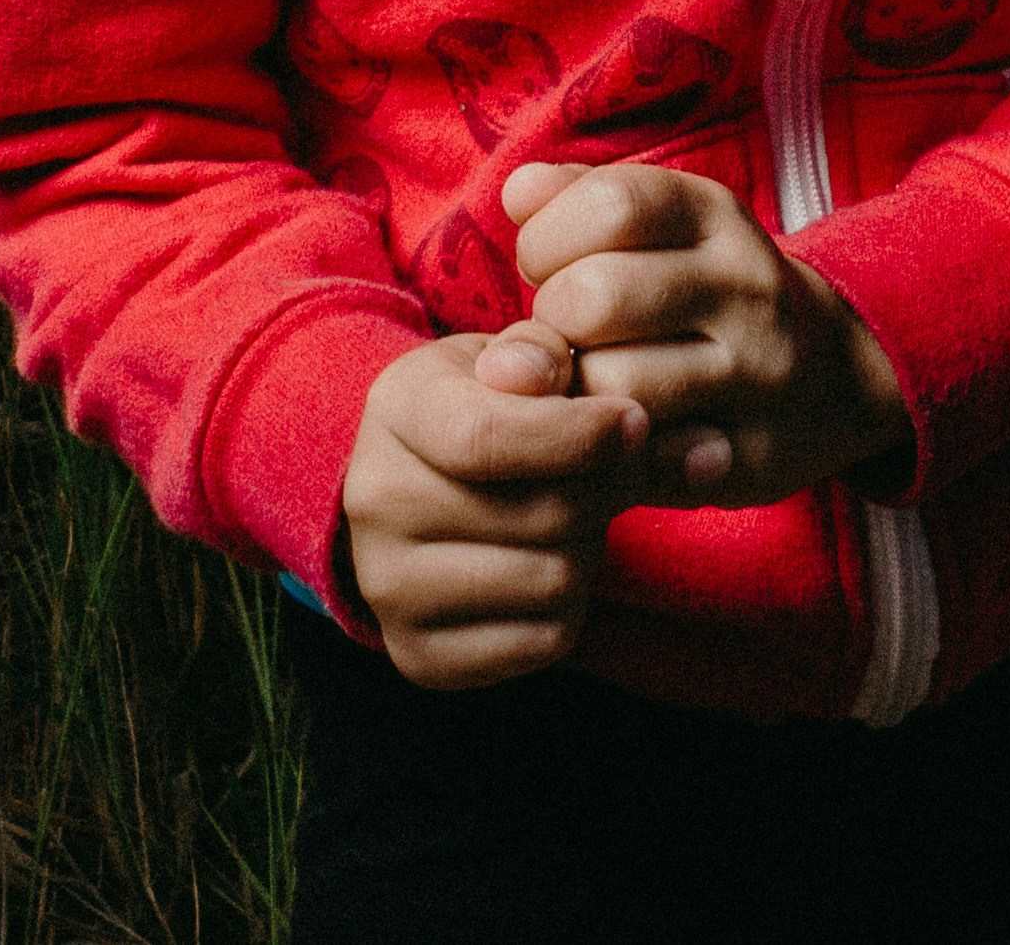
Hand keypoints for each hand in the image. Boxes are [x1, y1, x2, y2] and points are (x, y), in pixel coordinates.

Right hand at [335, 334, 648, 687]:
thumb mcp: (507, 358)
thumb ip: (542, 355)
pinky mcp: (419, 655)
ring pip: (552, 582)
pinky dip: (569, 609)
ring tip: (569, 520)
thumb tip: (563, 388)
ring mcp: (389, 587)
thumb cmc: (483, 407)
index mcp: (396, 412)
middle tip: (607, 473)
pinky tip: (545, 566)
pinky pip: (543, 642)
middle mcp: (376, 503)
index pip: (490, 438)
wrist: (415, 485)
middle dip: (603, 490)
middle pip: (543, 514)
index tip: (633, 423)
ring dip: (587, 549)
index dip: (582, 435)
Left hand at [492, 160, 910, 509]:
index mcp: (717, 217)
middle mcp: (745, 289)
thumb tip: (518, 194)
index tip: (549, 263)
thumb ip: (582, 195)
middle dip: (552, 317)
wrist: (835, 376)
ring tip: (590, 379)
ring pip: (615, 384)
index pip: (609, 204)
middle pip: (597, 296)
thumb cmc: (708, 289)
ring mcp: (757, 377)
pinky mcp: (749, 456)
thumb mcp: (666, 223)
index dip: (548, 237)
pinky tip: (615, 431)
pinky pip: (643, 461)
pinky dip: (608, 451)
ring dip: (575, 389)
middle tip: (567, 331)